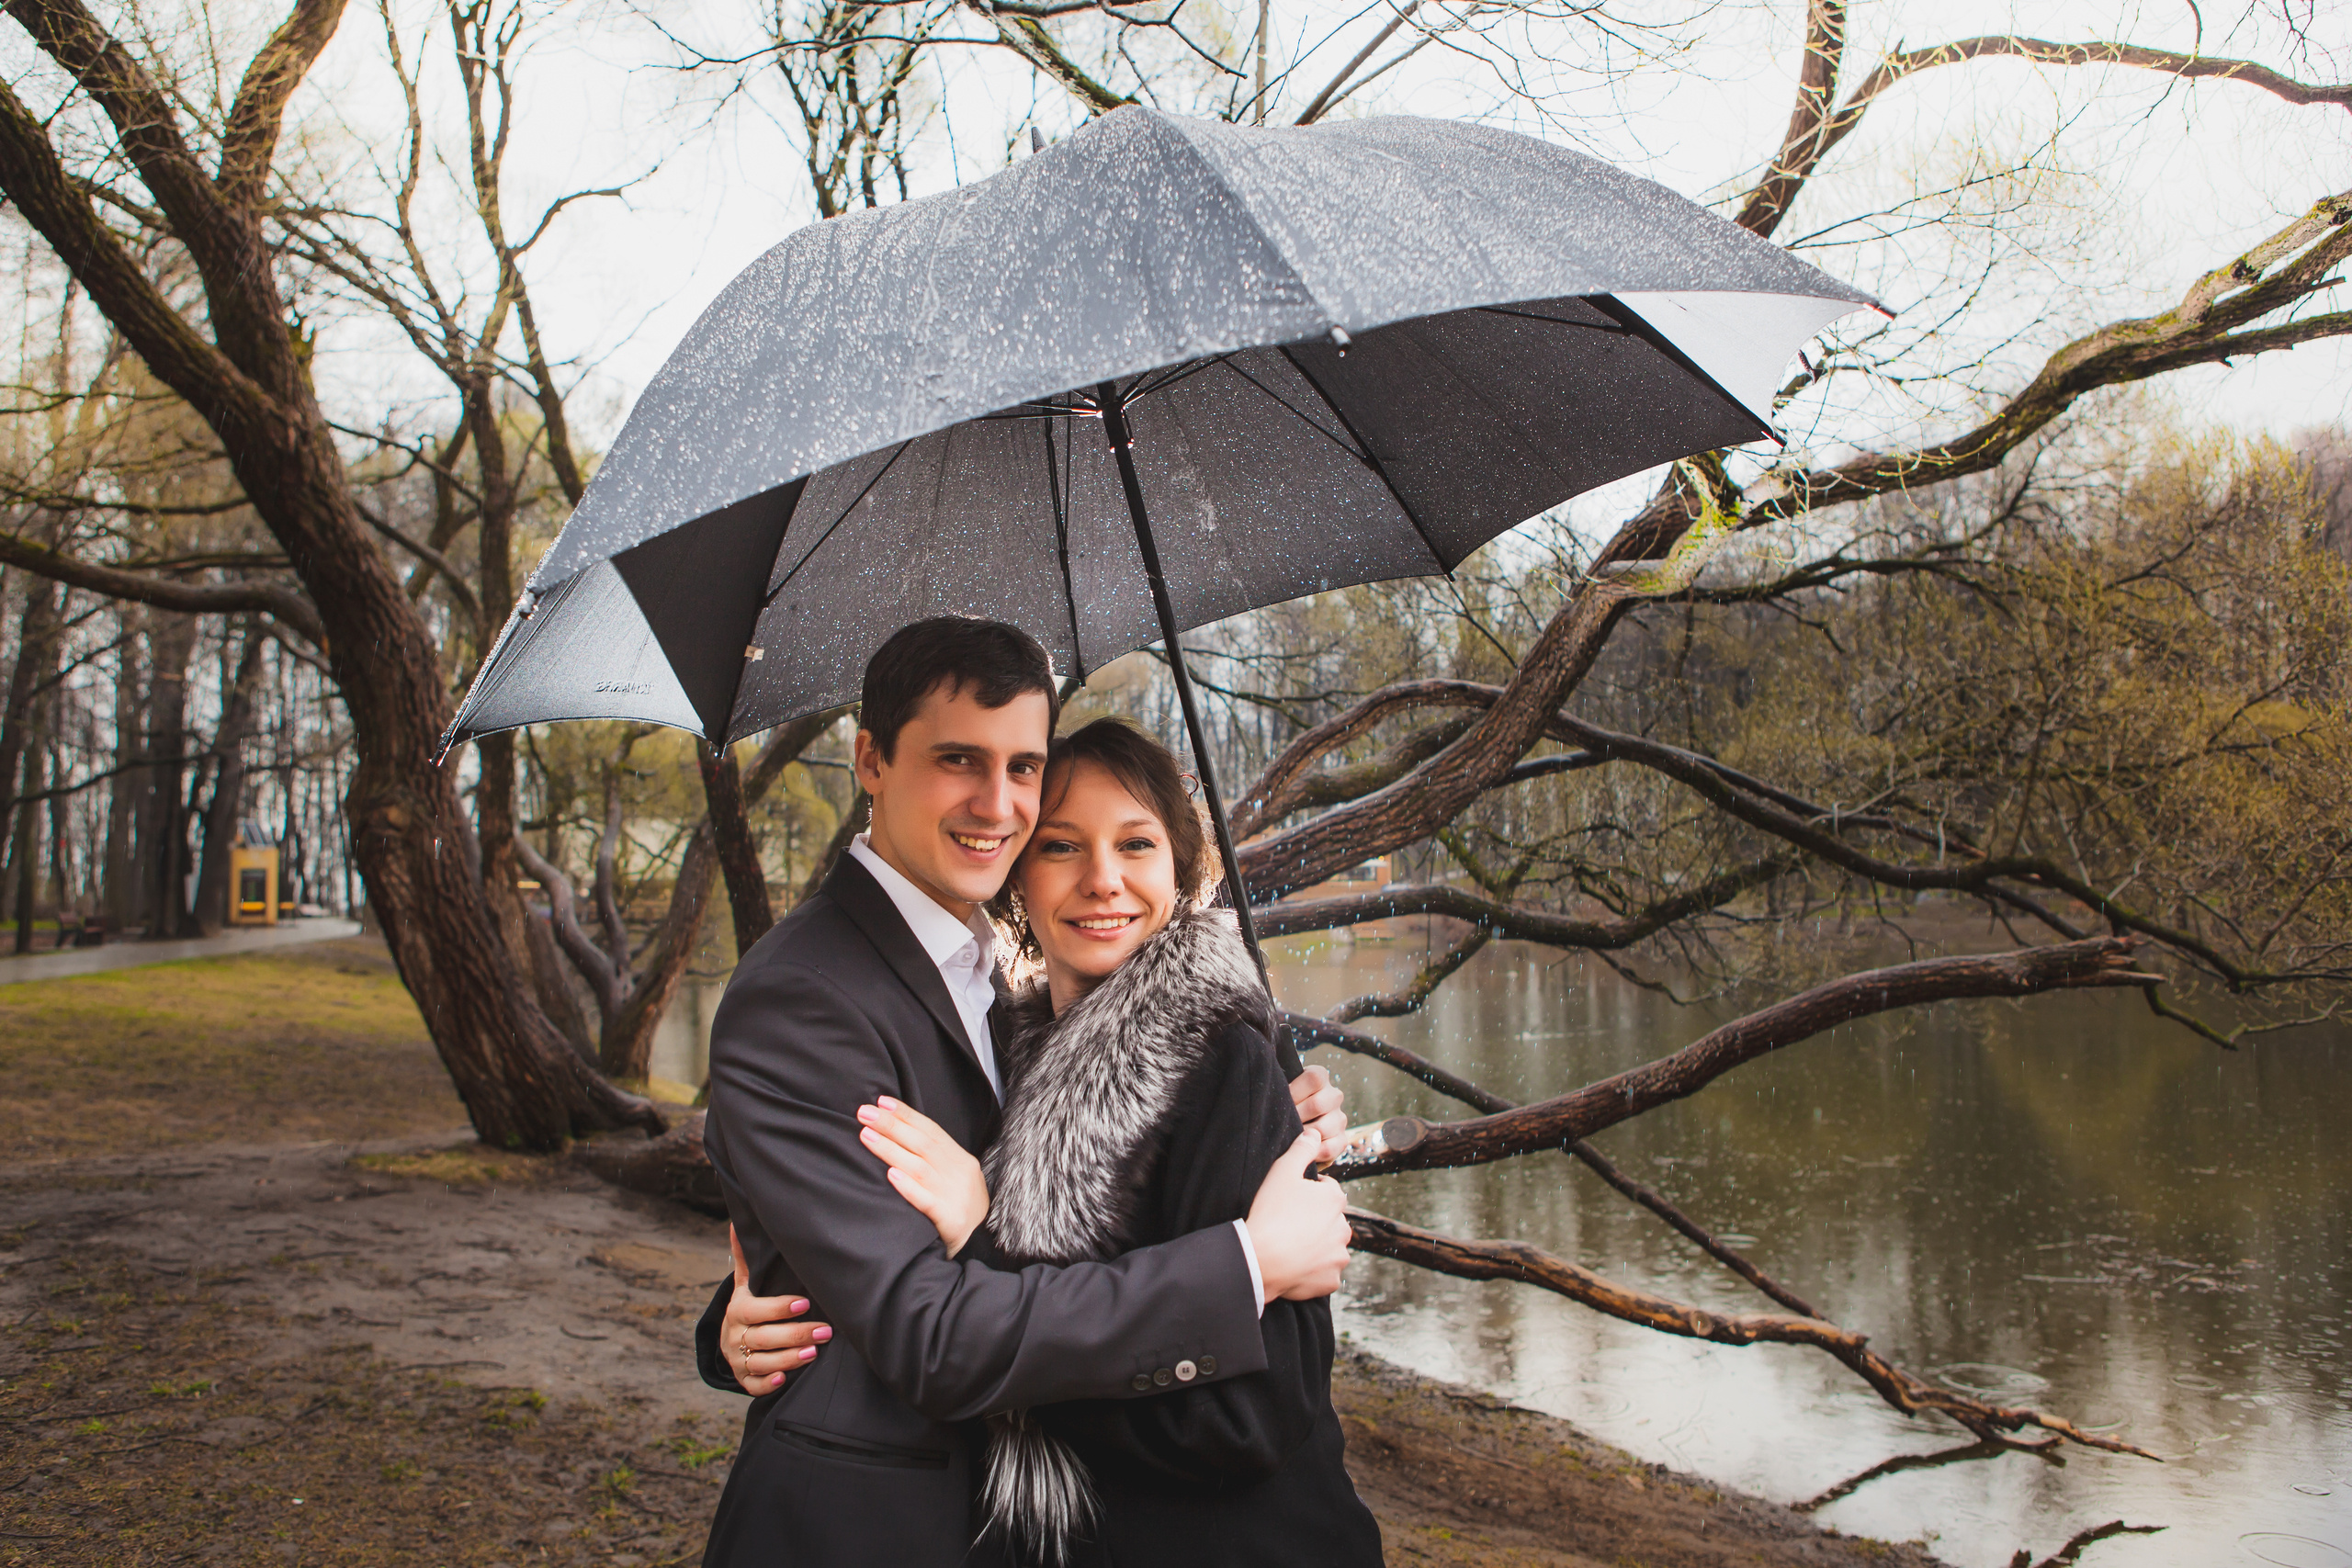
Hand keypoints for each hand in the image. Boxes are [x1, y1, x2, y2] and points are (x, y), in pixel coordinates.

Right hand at [724, 1225, 831, 1395]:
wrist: (733, 1339)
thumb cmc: (750, 1306)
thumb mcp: (745, 1284)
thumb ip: (745, 1258)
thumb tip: (736, 1223)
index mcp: (737, 1310)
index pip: (755, 1310)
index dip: (778, 1308)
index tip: (805, 1303)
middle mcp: (734, 1336)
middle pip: (762, 1338)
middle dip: (794, 1335)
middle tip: (825, 1331)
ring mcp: (738, 1360)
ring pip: (760, 1363)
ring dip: (787, 1359)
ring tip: (813, 1354)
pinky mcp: (743, 1380)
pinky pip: (753, 1386)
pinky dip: (768, 1384)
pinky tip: (785, 1379)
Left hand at [856, 1096, 989, 1255]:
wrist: (985, 1242)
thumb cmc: (962, 1206)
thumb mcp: (956, 1176)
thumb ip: (934, 1158)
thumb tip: (900, 1134)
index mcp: (960, 1159)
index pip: (930, 1130)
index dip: (906, 1114)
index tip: (881, 1102)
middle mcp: (958, 1172)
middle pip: (922, 1143)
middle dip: (891, 1125)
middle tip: (864, 1112)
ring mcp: (954, 1195)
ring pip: (919, 1167)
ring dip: (891, 1149)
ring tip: (866, 1135)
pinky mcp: (949, 1218)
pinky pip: (927, 1200)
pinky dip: (909, 1187)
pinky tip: (891, 1175)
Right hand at [1243, 1128, 1352, 1302]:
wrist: (1260, 1259)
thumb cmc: (1271, 1212)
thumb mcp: (1283, 1170)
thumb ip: (1302, 1148)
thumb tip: (1315, 1133)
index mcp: (1335, 1200)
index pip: (1327, 1191)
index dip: (1308, 1194)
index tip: (1290, 1202)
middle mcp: (1344, 1228)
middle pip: (1331, 1220)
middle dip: (1316, 1221)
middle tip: (1289, 1225)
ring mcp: (1338, 1256)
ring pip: (1330, 1248)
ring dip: (1317, 1247)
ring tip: (1291, 1247)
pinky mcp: (1330, 1280)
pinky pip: (1325, 1274)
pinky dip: (1314, 1271)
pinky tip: (1295, 1267)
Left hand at [1289, 1064, 1346, 1164]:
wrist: (1294, 1128)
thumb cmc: (1283, 1105)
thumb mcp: (1281, 1090)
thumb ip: (1279, 1086)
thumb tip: (1271, 1086)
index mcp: (1320, 1078)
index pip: (1314, 1078)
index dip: (1295, 1091)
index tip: (1281, 1100)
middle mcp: (1334, 1096)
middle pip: (1318, 1104)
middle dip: (1296, 1116)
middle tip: (1282, 1123)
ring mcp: (1339, 1119)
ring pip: (1322, 1128)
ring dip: (1302, 1135)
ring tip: (1289, 1137)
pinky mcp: (1341, 1140)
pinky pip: (1328, 1148)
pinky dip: (1312, 1152)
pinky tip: (1300, 1151)